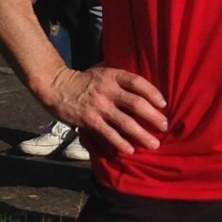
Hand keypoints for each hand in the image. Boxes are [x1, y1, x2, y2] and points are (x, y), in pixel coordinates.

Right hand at [46, 64, 168, 155]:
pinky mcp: (89, 120)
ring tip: (153, 144)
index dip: (153, 93)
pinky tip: (129, 150)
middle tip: (164, 126)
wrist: (56, 86)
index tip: (163, 104)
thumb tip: (140, 86)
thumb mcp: (102, 70)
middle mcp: (108, 90)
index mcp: (113, 75)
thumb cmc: (83, 79)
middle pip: (137, 104)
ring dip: (141, 135)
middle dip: (153, 117)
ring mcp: (99, 106)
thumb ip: (119, 78)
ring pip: (125, 122)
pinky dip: (120, 143)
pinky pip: (108, 133)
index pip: (138, 83)